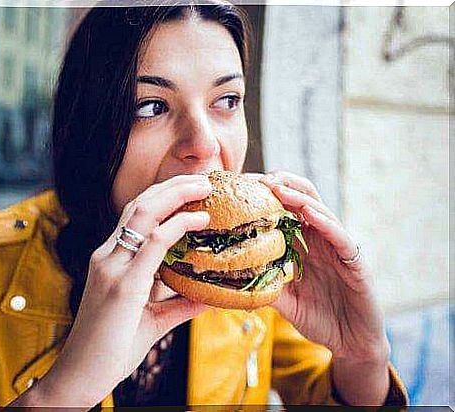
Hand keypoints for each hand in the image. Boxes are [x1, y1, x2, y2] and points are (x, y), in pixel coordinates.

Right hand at [31, 174, 211, 406]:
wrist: (81, 376)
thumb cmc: (111, 348)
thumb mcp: (152, 320)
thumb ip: (179, 304)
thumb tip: (210, 296)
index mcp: (110, 259)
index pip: (136, 215)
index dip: (165, 197)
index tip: (193, 190)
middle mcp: (107, 256)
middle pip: (140, 204)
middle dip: (173, 186)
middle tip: (204, 179)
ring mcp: (111, 267)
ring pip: (144, 213)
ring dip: (177, 195)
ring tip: (205, 187)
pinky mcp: (121, 284)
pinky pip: (152, 243)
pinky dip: (178, 226)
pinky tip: (199, 221)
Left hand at [245, 171, 389, 361]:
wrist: (351, 343)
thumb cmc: (319, 319)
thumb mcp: (285, 302)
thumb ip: (266, 287)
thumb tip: (232, 281)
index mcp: (304, 244)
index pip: (285, 210)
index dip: (266, 196)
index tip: (242, 187)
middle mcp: (321, 240)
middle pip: (303, 199)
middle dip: (281, 184)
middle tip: (256, 179)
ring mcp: (338, 248)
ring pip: (321, 211)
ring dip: (299, 197)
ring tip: (277, 187)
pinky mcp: (355, 262)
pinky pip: (340, 237)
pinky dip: (325, 223)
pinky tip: (309, 213)